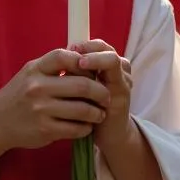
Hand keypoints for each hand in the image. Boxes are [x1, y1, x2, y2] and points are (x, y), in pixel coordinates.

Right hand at [0, 49, 111, 151]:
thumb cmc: (19, 95)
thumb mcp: (31, 73)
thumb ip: (54, 66)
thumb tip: (87, 58)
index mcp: (35, 69)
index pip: (65, 56)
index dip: (85, 62)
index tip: (95, 71)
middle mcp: (38, 87)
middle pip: (82, 85)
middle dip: (101, 91)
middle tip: (107, 96)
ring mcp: (41, 109)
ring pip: (83, 109)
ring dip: (97, 112)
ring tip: (100, 113)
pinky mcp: (45, 130)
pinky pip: (76, 128)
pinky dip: (86, 128)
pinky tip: (87, 126)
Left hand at [71, 40, 134, 155]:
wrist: (106, 135)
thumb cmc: (89, 110)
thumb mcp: (79, 89)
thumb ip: (74, 74)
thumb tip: (57, 60)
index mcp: (107, 65)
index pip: (98, 45)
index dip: (84, 44)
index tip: (69, 48)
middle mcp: (118, 69)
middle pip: (106, 48)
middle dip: (89, 48)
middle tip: (73, 50)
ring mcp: (123, 82)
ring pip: (113, 61)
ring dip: (95, 59)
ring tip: (80, 63)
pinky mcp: (122, 97)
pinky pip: (115, 82)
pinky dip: (100, 79)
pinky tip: (88, 84)